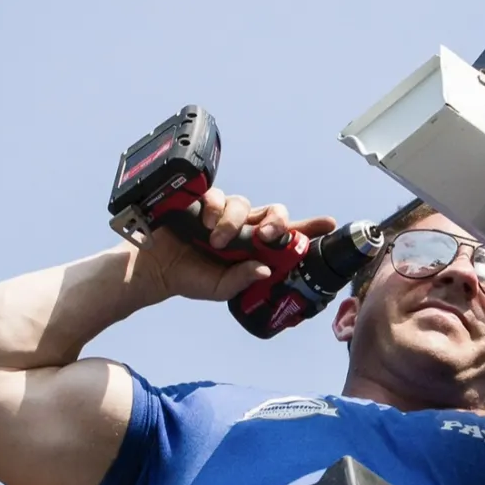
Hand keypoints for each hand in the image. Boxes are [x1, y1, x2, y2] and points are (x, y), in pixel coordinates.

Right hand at [132, 188, 336, 304]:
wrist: (156, 270)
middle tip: (269, 235)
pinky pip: (217, 195)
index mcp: (254, 248)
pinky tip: (206, 223)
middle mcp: (244, 227)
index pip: (287, 235)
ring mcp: (225, 214)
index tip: (329, 224)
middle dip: (277, 221)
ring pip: (244, 204)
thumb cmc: (191, 278)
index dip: (309, 227)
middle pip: (273, 212)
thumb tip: (265, 269)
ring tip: (218, 240)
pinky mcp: (204, 202)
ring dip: (234, 221)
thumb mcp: (220, 288)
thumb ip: (242, 280)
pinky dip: (214, 207)